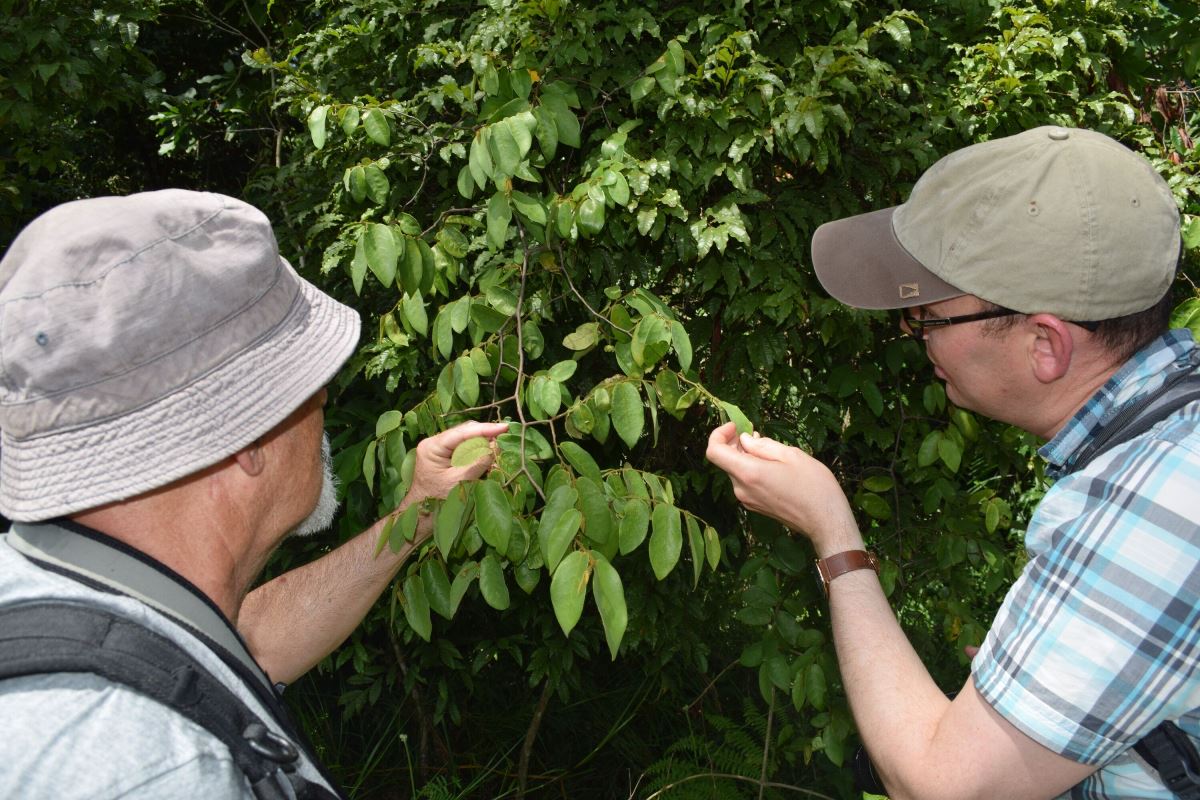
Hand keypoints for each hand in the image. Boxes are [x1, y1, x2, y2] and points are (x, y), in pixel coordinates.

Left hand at [405, 421, 509, 504]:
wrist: (422, 513)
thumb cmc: (437, 499)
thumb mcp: (460, 481)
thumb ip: (477, 463)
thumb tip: (495, 446)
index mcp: (432, 447)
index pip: (461, 433)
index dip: (484, 429)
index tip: (504, 427)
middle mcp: (433, 442)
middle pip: (464, 431)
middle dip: (485, 433)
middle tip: (505, 435)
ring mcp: (438, 447)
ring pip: (465, 437)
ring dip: (482, 440)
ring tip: (499, 444)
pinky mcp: (443, 453)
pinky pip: (463, 446)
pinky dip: (476, 448)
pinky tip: (488, 451)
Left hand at [705, 422, 862, 555]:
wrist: (825, 522)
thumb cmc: (814, 486)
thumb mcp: (792, 455)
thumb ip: (763, 445)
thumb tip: (744, 440)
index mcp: (748, 474)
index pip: (714, 452)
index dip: (719, 434)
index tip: (736, 426)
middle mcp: (742, 489)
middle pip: (726, 460)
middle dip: (736, 443)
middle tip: (755, 432)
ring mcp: (747, 500)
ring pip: (737, 471)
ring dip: (746, 456)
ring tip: (770, 450)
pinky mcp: (755, 506)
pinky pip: (746, 482)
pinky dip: (752, 469)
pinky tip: (772, 466)